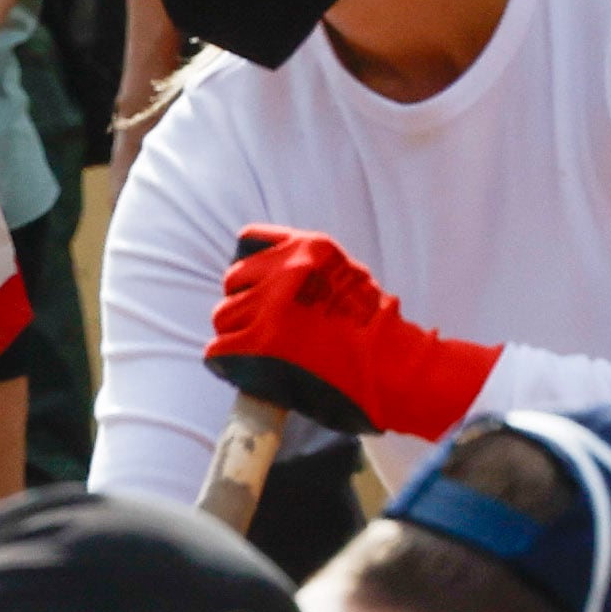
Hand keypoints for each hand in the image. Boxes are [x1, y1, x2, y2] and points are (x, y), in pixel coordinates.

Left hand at [211, 226, 500, 444]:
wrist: (393, 367)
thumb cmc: (373, 330)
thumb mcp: (346, 275)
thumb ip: (307, 269)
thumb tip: (267, 276)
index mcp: (309, 247)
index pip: (249, 241)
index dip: (252, 271)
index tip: (257, 289)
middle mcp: (286, 269)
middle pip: (233, 282)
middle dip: (245, 304)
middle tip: (264, 329)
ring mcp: (269, 306)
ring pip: (223, 317)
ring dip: (237, 336)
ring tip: (263, 354)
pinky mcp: (257, 342)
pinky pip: (217, 350)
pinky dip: (228, 363)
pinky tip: (248, 370)